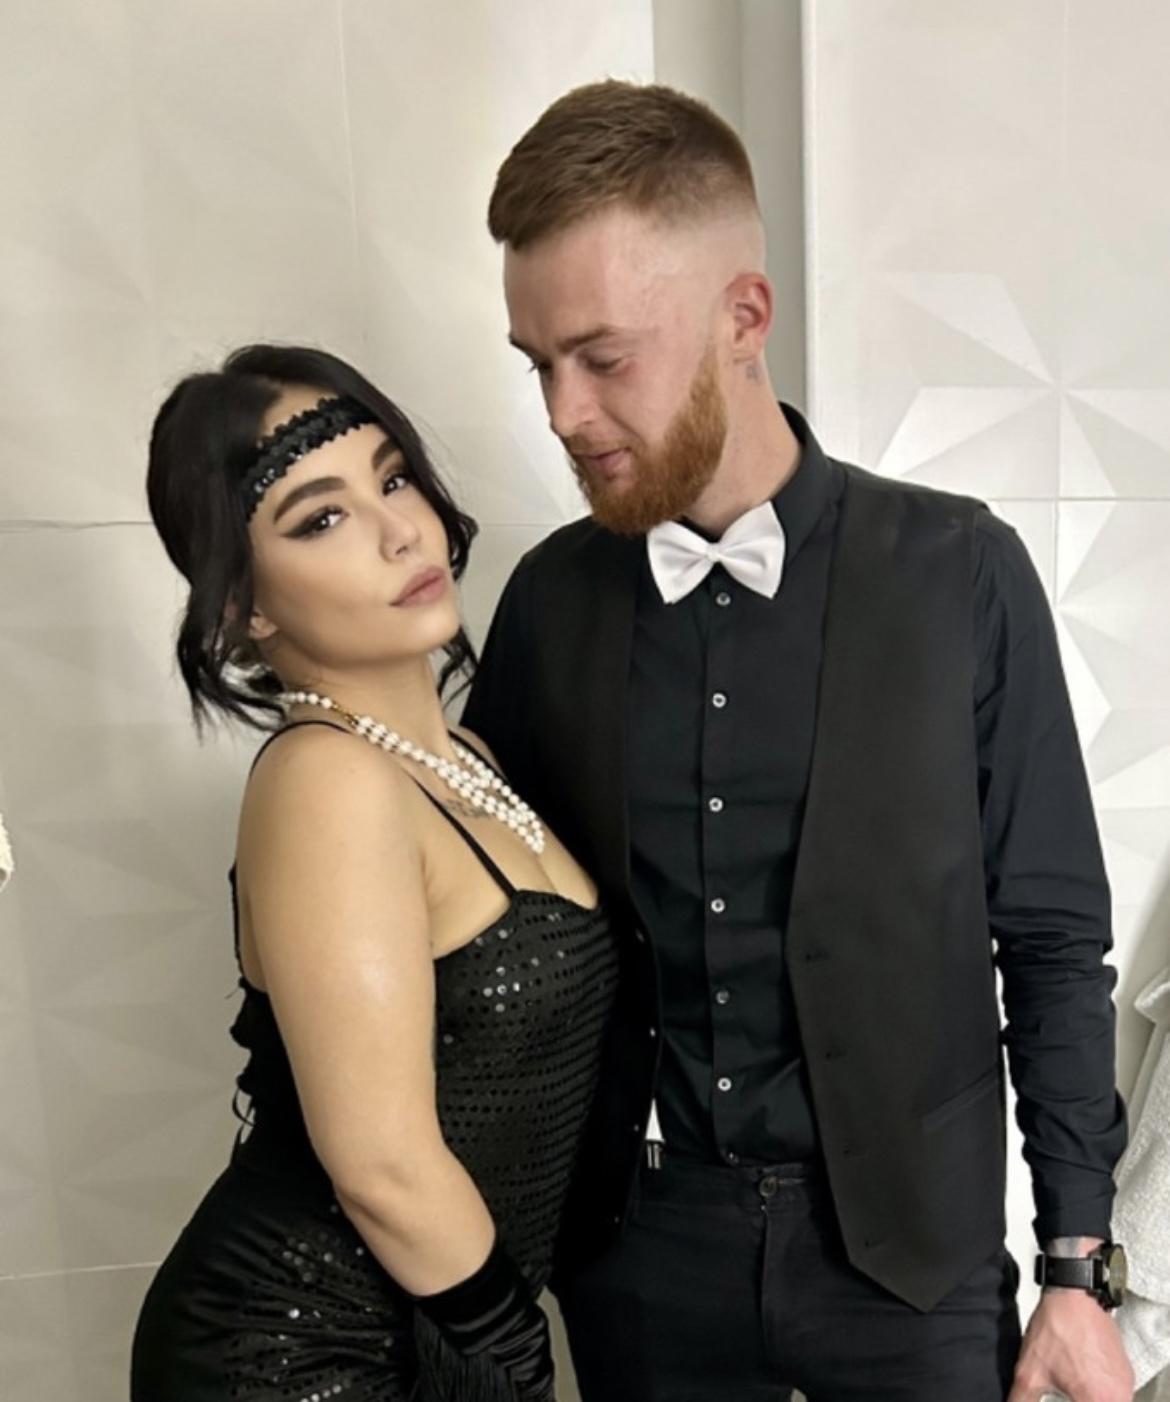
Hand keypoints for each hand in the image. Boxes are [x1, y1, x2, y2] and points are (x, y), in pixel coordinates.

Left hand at [1008, 1289, 1132, 1401]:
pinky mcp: (1126, 1372)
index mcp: (1098, 1401)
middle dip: (1078, 1400)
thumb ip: (1021, 1400)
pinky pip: (1115, 1393)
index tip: (1061, 1399)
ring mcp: (1126, 1384)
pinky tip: (1080, 1378)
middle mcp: (1120, 1396)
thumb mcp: (1029, 1371)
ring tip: (1071, 1385)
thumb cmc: (1057, 1327)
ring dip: (1090, 1398)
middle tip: (1064, 1393)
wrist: (1074, 1294)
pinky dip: (1099, 1392)